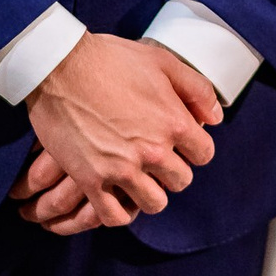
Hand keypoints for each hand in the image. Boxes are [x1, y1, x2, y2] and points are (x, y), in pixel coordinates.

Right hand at [23, 35, 221, 228]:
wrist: (59, 66)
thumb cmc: (111, 59)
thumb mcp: (162, 62)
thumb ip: (196, 89)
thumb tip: (216, 117)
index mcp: (174, 122)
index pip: (204, 154)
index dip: (194, 147)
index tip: (179, 142)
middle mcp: (153, 151)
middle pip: (181, 181)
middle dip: (173, 170)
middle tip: (156, 158)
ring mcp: (121, 169)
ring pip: (154, 203)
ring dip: (149, 192)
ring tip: (138, 177)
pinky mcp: (90, 180)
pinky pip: (115, 216)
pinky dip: (119, 210)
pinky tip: (117, 195)